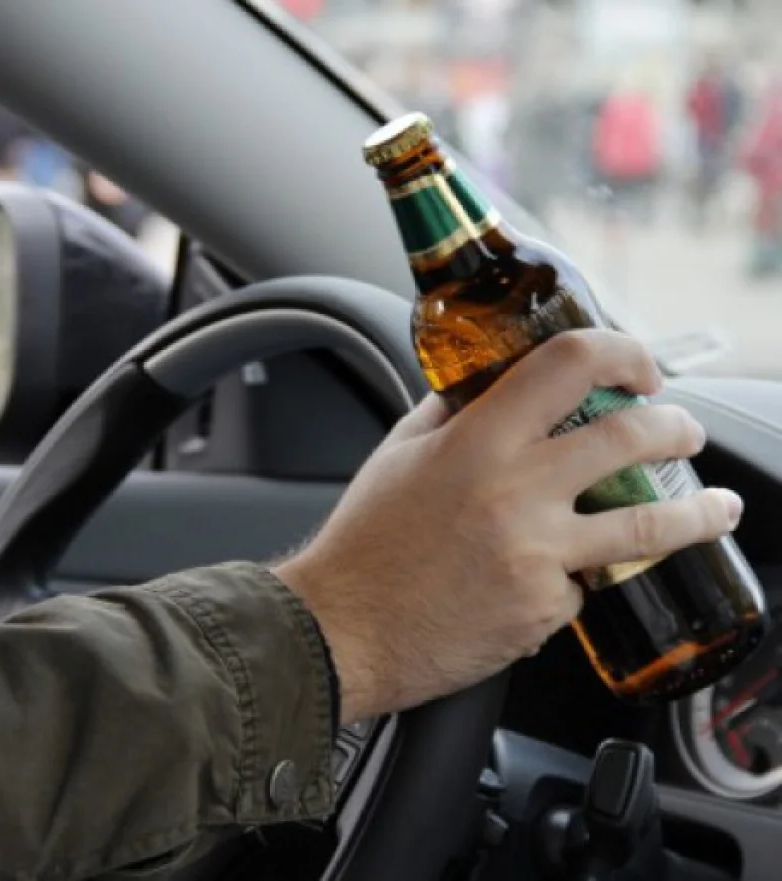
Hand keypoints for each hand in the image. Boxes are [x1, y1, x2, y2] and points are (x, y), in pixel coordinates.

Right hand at [274, 330, 742, 722]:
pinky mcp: (543, 611)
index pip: (570, 364)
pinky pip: (581, 586)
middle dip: (675, 427)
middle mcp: (516, 492)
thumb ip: (451, 414)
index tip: (638, 367)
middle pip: (631, 438)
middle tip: (684, 432)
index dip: (622, 351)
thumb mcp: (398, 455)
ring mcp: (537, 556)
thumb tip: (491, 389)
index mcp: (476, 441)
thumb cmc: (363, 544)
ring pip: (647, 524)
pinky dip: (572, 579)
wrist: (341, 630)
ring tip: (715, 509)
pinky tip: (542, 581)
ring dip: (697, 512)